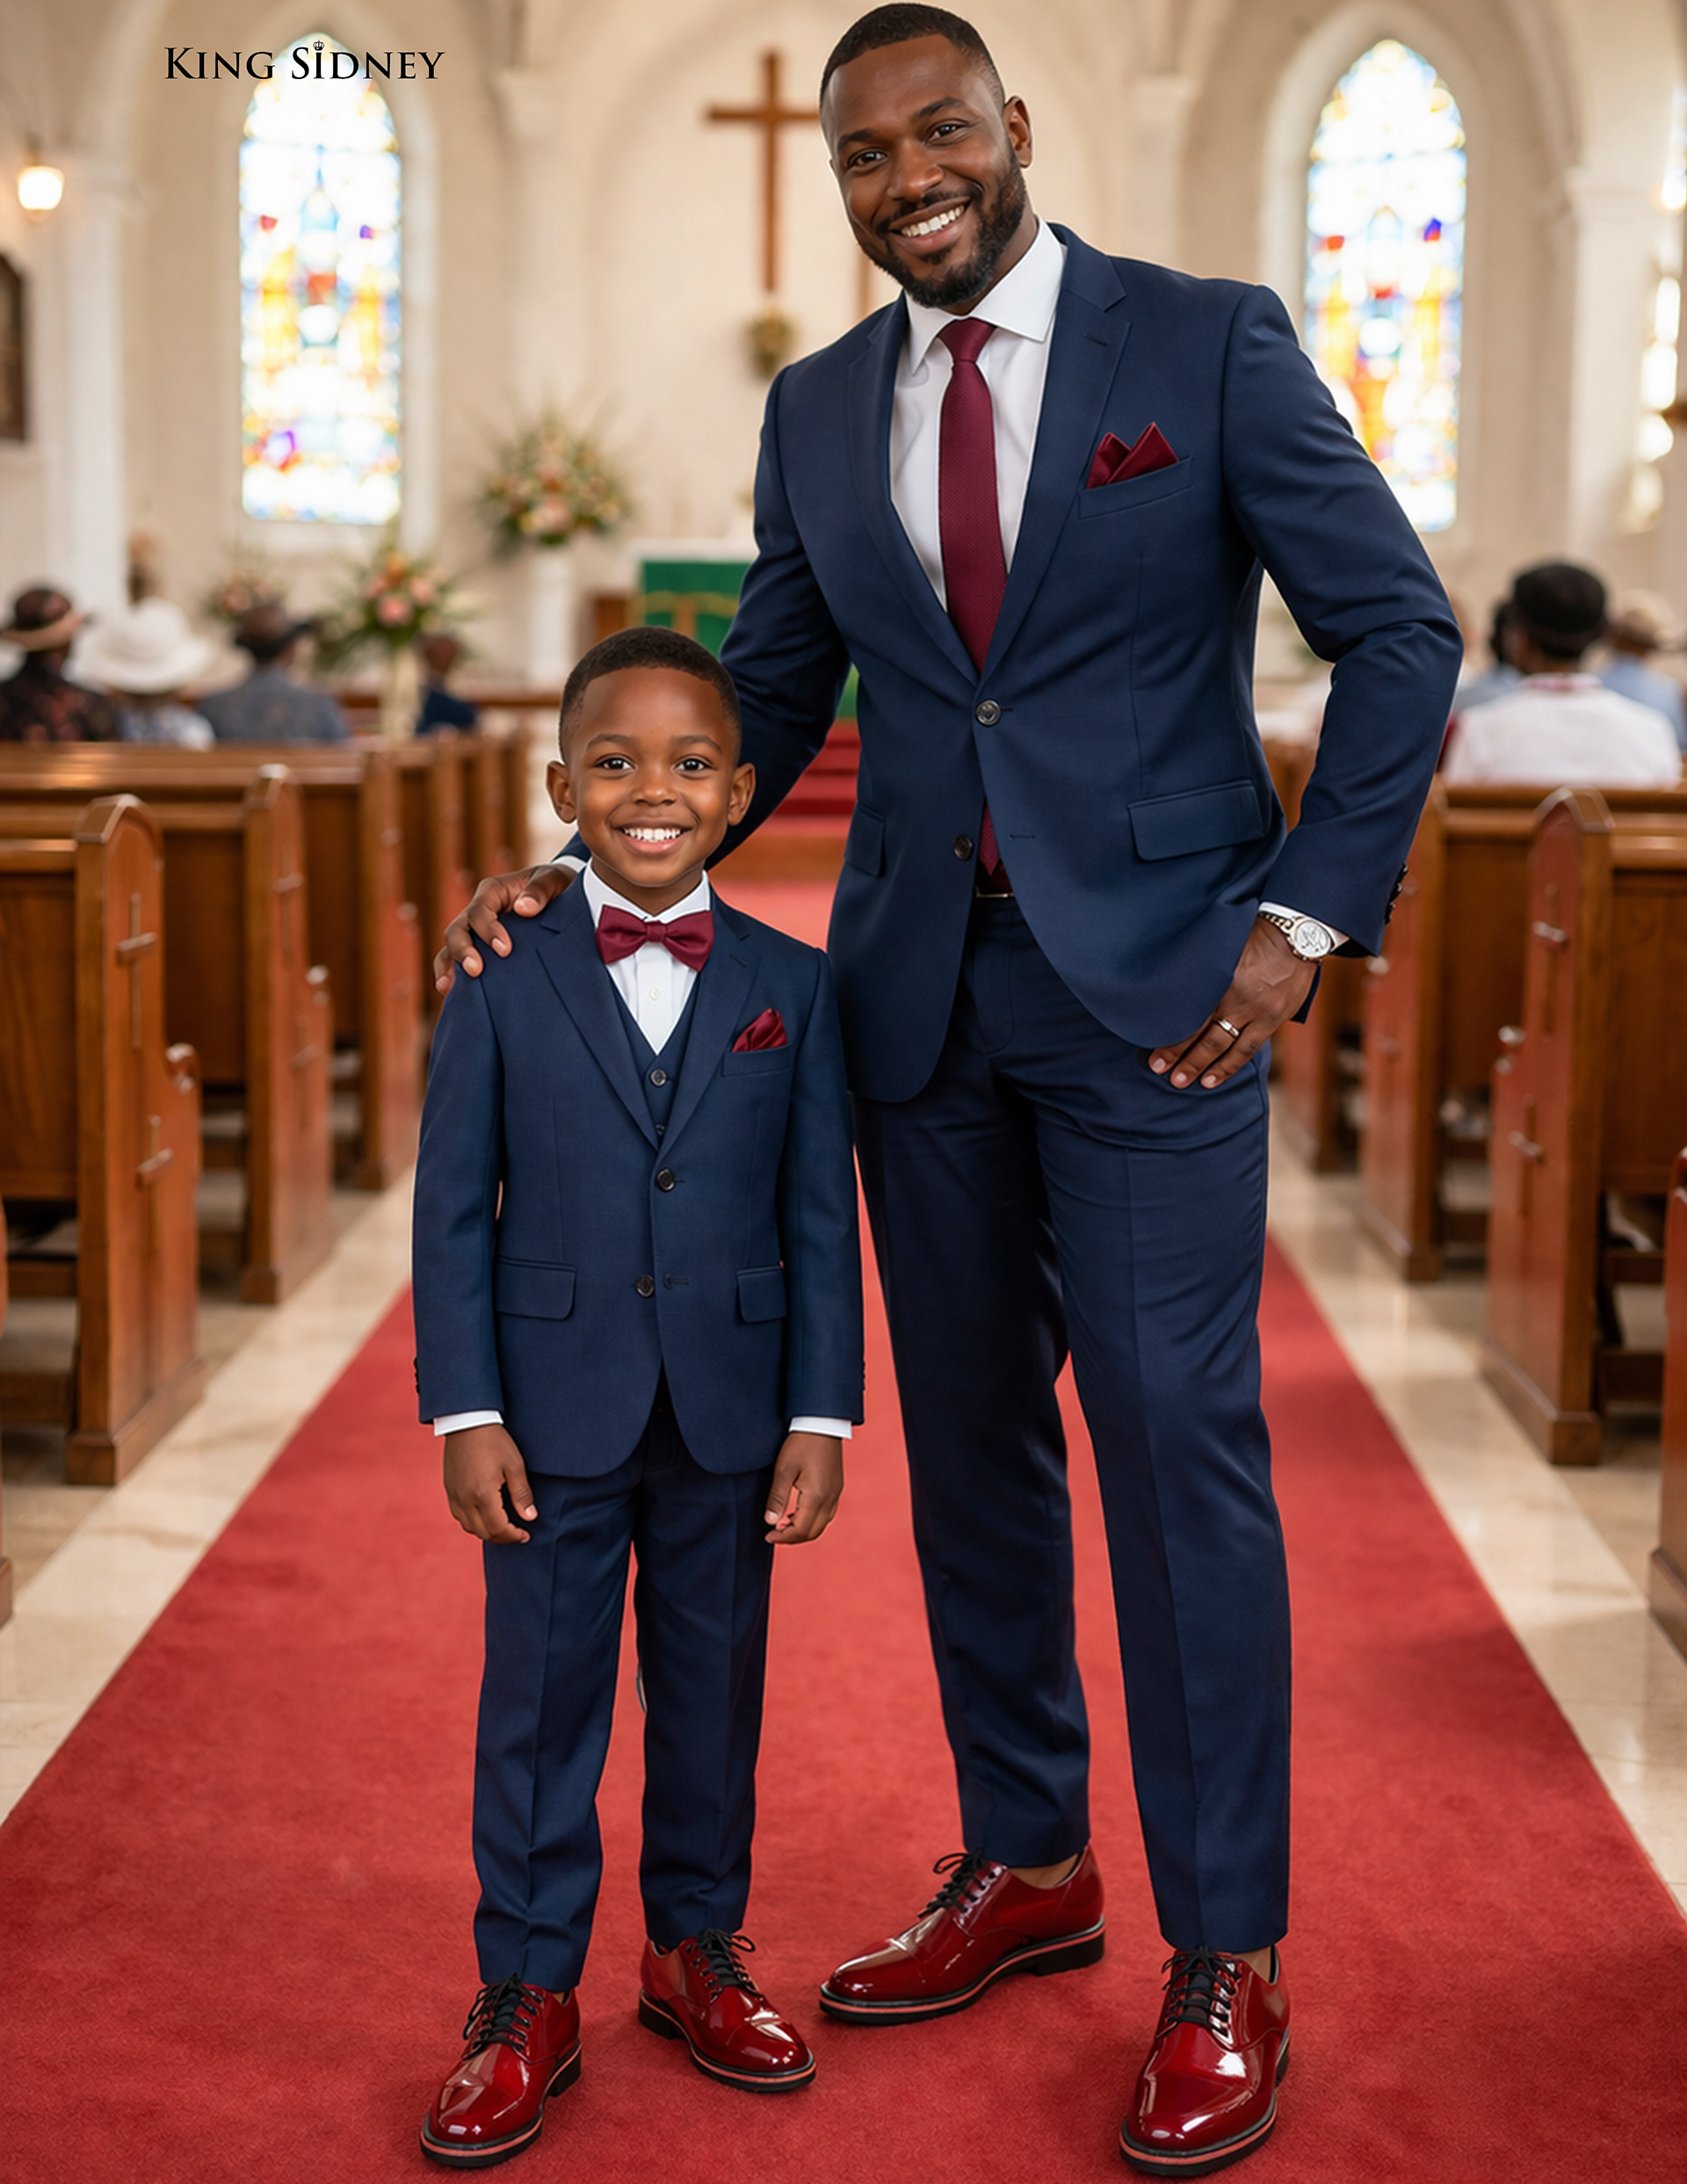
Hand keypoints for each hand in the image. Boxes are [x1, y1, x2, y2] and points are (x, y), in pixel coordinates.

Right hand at [433, 864, 574, 995]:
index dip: (488, 929)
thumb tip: (524, 908)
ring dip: (449, 966)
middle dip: (463, 950)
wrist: (562, 899)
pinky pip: (457, 962)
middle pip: (457, 929)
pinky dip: (451, 975)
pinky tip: (451, 993)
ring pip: (451, 947)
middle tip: (476, 970)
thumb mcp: (553, 880)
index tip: (505, 950)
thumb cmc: (555, 886)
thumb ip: (540, 890)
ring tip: (448, 987)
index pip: (480, 910)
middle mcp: (478, 911)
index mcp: (492, 891)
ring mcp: (475, 932)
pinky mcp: (479, 950)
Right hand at [443, 1423, 537, 1543]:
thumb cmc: (494, 1441)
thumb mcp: (515, 1465)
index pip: (498, 1529)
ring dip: (487, 1531)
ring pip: (469, 1527)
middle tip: (517, 1533)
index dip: (513, 1536)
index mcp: (482, 1494)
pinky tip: (485, 1515)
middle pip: (483, 1533)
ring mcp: (454, 1495)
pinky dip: (473, 1522)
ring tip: (503, 1525)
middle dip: (502, 1537)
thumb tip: (530, 1517)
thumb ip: (522, 1494)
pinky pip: (459, 1516)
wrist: (467, 1422)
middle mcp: (464, 1499)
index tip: (525, 1535)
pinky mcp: (449, 1490)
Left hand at [763, 1432, 843, 1544]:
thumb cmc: (801, 1443)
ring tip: (784, 1525)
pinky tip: (798, 1513)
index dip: (783, 1538)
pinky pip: (827, 1513)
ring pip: (822, 1524)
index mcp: (817, 1496)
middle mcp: (830, 1498)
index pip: (801, 1530)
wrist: (822, 1422)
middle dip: (793, 1538)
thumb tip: (770, 1523)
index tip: (768, 1536)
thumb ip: (777, 1498)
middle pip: (813, 1532)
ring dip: (803, 1530)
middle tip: (774, 1535)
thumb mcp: (783, 1469)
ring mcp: (836, 1493)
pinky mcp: (837, 1486)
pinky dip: (812, 1520)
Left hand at [1148, 918, 1316, 1089]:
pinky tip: (1213, 1079)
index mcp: (1221, 975)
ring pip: (1224, 1044)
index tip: (1155, 1046)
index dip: (1171, 1033)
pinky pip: (1248, 1048)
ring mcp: (1257, 1010)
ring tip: (1181, 1081)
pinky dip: (1229, 1065)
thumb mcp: (1224, 945)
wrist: (1299, 936)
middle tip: (1159, 1069)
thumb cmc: (1255, 936)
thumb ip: (1204, 968)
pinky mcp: (1273, 1019)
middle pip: (1204, 1032)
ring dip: (1202, 1065)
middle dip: (1180, 1054)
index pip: (1191, 1011)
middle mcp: (1238, 996)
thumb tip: (1172, 985)